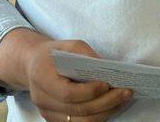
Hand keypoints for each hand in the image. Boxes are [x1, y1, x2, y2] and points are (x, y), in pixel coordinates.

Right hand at [0, 29, 132, 121]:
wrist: (33, 64)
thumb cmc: (52, 54)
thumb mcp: (67, 45)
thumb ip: (85, 53)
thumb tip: (106, 68)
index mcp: (40, 77)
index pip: (67, 93)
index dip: (89, 92)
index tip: (107, 84)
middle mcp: (41, 99)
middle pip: (79, 110)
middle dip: (106, 102)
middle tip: (126, 92)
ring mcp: (47, 113)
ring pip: (82, 121)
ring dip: (106, 112)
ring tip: (122, 100)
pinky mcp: (55, 120)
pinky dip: (99, 116)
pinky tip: (111, 105)